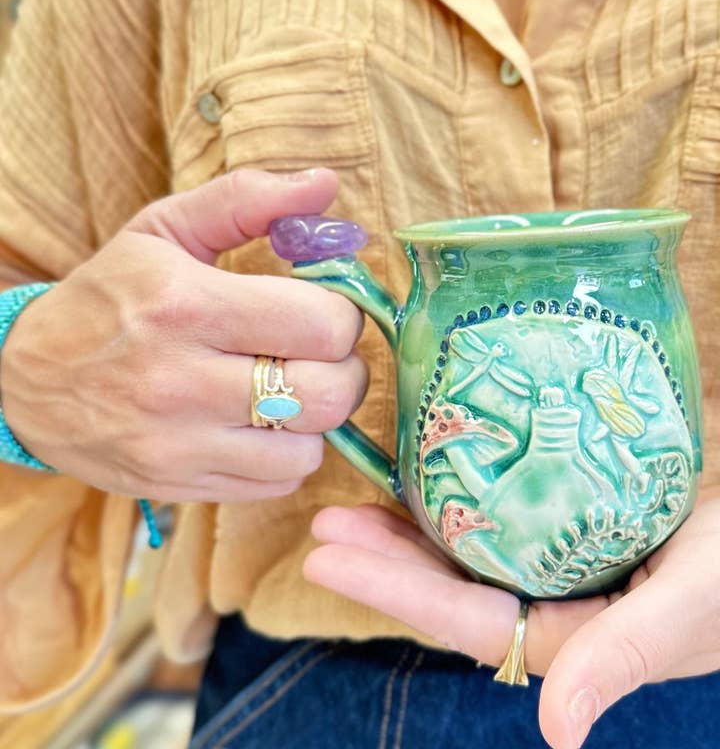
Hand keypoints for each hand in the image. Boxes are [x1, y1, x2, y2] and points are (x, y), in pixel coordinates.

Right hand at [1, 168, 365, 501]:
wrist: (23, 379)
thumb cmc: (106, 295)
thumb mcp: (163, 229)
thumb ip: (246, 198)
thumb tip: (327, 183)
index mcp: (184, 303)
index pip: (321, 324)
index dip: (342, 314)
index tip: (324, 308)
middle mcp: (180, 380)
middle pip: (326, 394)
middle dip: (344, 369)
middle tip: (321, 352)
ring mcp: (177, 443)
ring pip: (308, 448)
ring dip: (316, 418)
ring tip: (289, 388)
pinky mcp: (176, 484)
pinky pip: (277, 483)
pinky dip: (286, 453)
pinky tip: (262, 423)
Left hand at [304, 489, 719, 748]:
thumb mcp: (689, 605)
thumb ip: (625, 656)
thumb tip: (559, 733)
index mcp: (576, 640)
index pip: (468, 621)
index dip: (393, 591)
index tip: (328, 556)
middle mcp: (558, 609)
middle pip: (453, 591)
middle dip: (384, 563)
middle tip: (325, 526)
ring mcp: (561, 570)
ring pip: (469, 557)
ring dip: (408, 534)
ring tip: (351, 506)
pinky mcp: (569, 532)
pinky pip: (499, 522)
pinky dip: (457, 505)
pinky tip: (424, 481)